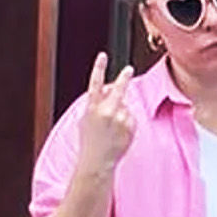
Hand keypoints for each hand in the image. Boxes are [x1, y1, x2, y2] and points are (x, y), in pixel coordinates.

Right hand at [75, 52, 136, 177]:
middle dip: (123, 79)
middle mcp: (107, 112)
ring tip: (112, 128)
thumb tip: (109, 88)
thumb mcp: (86, 119)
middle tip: (128, 69)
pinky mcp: (130, 126)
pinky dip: (127, 122)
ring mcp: (120, 119)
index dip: (99, 68)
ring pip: (125, 106)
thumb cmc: (90, 140)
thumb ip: (96, 103)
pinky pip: (131, 117)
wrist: (98, 161)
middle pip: (118, 90)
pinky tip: (119, 133)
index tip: (103, 56)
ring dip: (121, 112)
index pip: (95, 84)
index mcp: (92, 108)